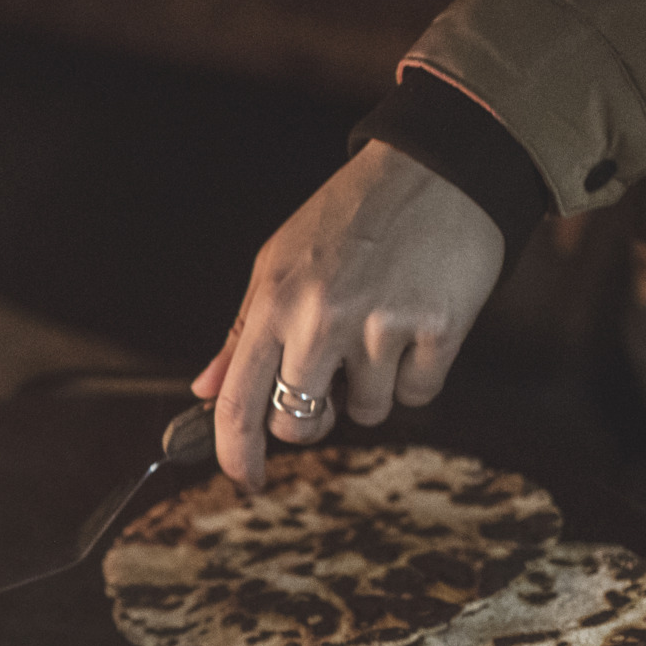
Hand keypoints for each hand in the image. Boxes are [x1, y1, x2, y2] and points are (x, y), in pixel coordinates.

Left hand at [193, 140, 505, 487]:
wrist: (440, 166)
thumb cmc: (354, 215)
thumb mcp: (279, 261)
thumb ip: (242, 331)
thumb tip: (206, 388)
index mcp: (274, 302)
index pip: (237, 402)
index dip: (235, 454)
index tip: (245, 479)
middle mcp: (320, 317)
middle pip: (298, 423)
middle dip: (313, 420)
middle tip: (330, 386)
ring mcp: (379, 324)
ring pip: (368, 412)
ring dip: (375, 386)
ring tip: (383, 326)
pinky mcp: (436, 328)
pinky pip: (419, 393)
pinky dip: (420, 372)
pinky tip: (419, 323)